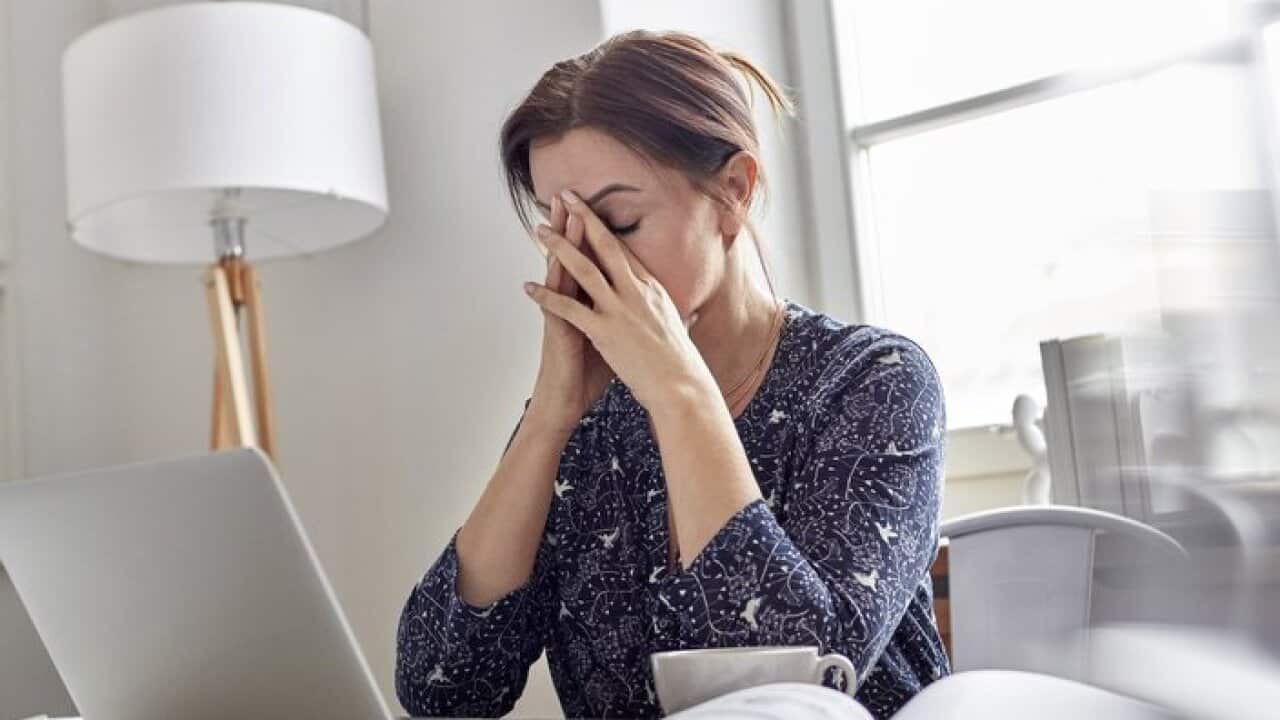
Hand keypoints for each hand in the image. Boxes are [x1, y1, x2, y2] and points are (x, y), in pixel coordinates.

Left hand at [522, 188, 710, 413]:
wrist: (682, 388)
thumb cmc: (681, 365)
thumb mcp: (680, 332)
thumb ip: (678, 318)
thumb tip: (690, 314)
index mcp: (652, 290)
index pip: (625, 251)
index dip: (605, 228)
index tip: (591, 210)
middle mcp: (637, 292)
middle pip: (606, 246)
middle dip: (584, 218)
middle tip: (565, 196)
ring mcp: (621, 310)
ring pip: (584, 269)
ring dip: (560, 247)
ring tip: (540, 230)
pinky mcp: (606, 331)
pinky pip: (569, 309)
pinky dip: (546, 296)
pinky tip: (528, 287)